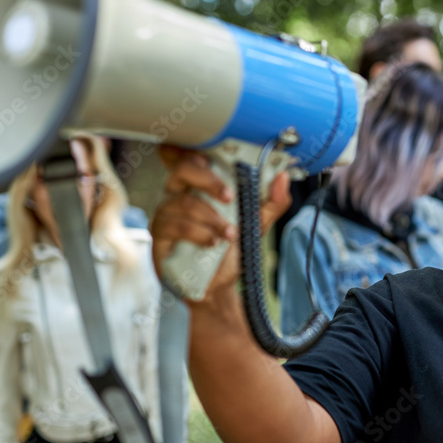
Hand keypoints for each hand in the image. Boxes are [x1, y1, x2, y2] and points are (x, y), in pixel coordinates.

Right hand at [150, 146, 292, 297]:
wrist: (217, 287)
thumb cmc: (229, 252)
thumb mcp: (255, 226)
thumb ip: (271, 204)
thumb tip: (283, 178)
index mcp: (200, 187)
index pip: (195, 158)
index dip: (204, 156)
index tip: (226, 164)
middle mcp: (179, 196)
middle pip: (182, 169)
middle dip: (209, 181)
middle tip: (230, 197)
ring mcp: (166, 214)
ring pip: (184, 202)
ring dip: (211, 218)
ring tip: (229, 235)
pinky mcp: (160, 236)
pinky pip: (175, 226)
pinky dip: (198, 234)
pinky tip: (212, 244)